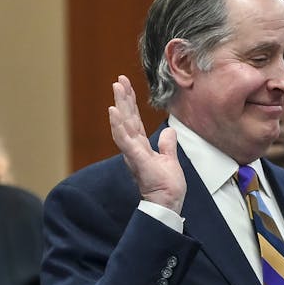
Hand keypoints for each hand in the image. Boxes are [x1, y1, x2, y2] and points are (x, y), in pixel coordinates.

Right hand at [109, 75, 184, 211]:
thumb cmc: (166, 187)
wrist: (168, 205)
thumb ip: (167, 145)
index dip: (129, 102)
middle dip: (123, 98)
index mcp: (141, 146)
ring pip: (124, 125)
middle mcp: (134, 148)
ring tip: (116, 88)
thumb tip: (168, 132)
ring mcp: (133, 153)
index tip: (125, 85)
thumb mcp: (170, 160)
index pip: (134, 120)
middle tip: (119, 79)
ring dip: (119, 106)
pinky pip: (125, 140)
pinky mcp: (137, 160)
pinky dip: (118, 125)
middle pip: (127, 118)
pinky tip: (113, 111)